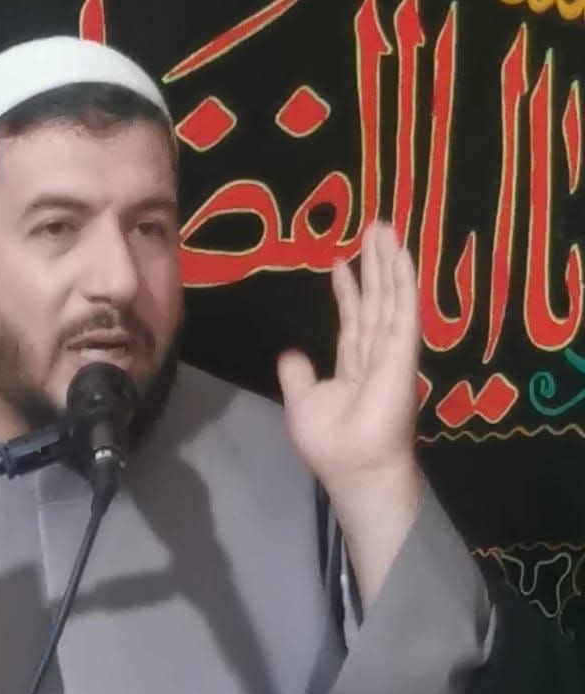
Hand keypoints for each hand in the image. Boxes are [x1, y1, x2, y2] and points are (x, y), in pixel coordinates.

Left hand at [277, 223, 423, 601]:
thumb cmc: (330, 443)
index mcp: (354, 367)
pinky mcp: (403, 352)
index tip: (341, 261)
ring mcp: (393, 352)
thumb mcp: (302, 402)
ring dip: (389, 262)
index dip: (348, 290)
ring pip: (390, 298)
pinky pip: (404, 310)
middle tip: (373, 227)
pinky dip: (403, 281)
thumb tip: (290, 354)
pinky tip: (401, 254)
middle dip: (374, 266)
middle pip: (376, 301)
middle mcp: (376, 355)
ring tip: (385, 227)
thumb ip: (298, 376)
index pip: (353, 320)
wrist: (354, 466)